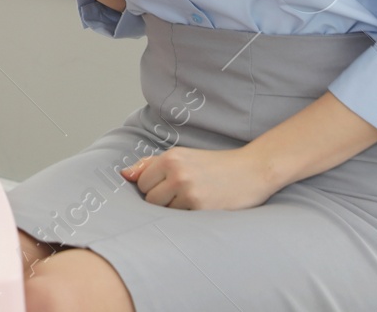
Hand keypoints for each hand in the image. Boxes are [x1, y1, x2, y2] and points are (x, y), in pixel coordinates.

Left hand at [121, 147, 278, 210]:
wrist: (252, 171)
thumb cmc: (214, 165)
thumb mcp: (182, 156)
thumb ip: (150, 165)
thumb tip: (124, 175)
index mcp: (170, 158)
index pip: (142, 183)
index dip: (154, 187)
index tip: (171, 186)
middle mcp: (177, 173)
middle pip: (150, 199)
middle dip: (163, 200)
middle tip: (184, 194)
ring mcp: (189, 191)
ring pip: (164, 211)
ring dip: (175, 210)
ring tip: (194, 200)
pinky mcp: (201, 208)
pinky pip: (180, 220)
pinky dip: (188, 217)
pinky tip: (202, 206)